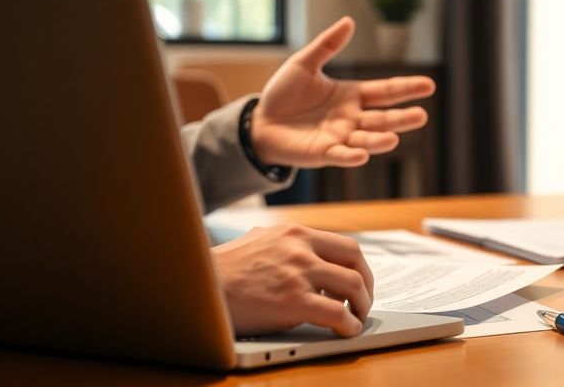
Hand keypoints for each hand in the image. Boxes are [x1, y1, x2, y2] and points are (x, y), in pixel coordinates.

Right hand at [211, 223, 373, 336]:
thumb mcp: (259, 242)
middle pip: (356, 260)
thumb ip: (286, 246)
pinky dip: (349, 324)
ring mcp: (298, 272)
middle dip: (366, 284)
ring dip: (361, 305)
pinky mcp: (293, 300)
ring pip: (353, 285)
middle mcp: (300, 246)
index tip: (358, 282)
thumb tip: (307, 258)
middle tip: (363, 301)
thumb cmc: (222, 270)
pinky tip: (346, 331)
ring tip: (356, 318)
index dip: (358, 267)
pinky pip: (337, 313)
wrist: (197, 284)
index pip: (344, 245)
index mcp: (294, 232)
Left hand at [251, 16, 436, 167]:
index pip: (385, 91)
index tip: (429, 85)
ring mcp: (339, 138)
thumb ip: (327, 45)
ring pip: (366, 140)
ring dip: (380, 140)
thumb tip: (349, 21)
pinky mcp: (322, 153)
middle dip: (402, 119)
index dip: (406, 88)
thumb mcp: (303, 64)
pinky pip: (340, 156)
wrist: (259, 122)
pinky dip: (351, 157)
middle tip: (422, 116)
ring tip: (394, 137)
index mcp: (351, 95)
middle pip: (382, 118)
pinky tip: (361, 155)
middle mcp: (351, 118)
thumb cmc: (283, 95)